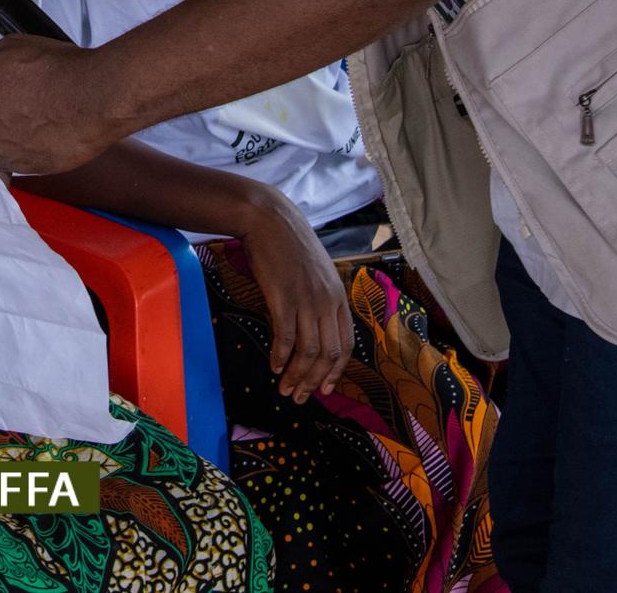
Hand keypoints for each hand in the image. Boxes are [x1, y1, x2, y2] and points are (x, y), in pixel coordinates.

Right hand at [236, 197, 352, 401]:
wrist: (270, 220)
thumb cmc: (290, 245)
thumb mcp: (317, 273)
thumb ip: (321, 299)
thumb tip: (315, 329)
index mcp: (339, 297)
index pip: (346, 345)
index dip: (336, 372)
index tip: (325, 389)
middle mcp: (327, 302)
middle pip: (328, 353)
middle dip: (315, 381)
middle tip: (300, 397)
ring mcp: (306, 300)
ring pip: (308, 351)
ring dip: (297, 375)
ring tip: (285, 389)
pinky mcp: (284, 297)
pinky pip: (285, 337)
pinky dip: (281, 357)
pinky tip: (274, 367)